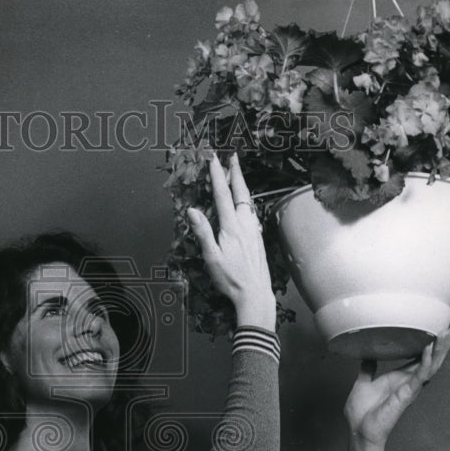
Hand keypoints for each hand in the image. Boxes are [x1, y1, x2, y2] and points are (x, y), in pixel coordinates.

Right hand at [187, 152, 275, 327]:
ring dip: (242, 185)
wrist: (255, 293)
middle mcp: (245, 224)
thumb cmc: (230, 278)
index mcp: (231, 226)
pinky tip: (246, 204)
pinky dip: (247, 200)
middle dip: (235, 173)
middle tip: (233, 157)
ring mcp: (254, 230)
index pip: (222, 195)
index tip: (214, 159)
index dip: (217, 176)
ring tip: (238, 175)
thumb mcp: (211, 257)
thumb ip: (203, 232)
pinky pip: (252, 212)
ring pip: (248, 201)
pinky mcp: (258, 238)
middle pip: (241, 192)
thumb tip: (192, 210)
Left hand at [344, 328, 449, 450]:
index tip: (438, 330)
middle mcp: (408, 382)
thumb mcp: (364, 383)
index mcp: (399, 378)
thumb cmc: (363, 412)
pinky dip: (424, 362)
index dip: (429, 345)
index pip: (419, 358)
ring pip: (430, 366)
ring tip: (447, 334)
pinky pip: (419, 376)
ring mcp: (409, 388)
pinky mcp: (406, 395)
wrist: (359, 429)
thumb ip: (368, 370)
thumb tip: (367, 357)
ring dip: (439, 350)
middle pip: (430, 360)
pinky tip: (429, 349)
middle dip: (441, 345)